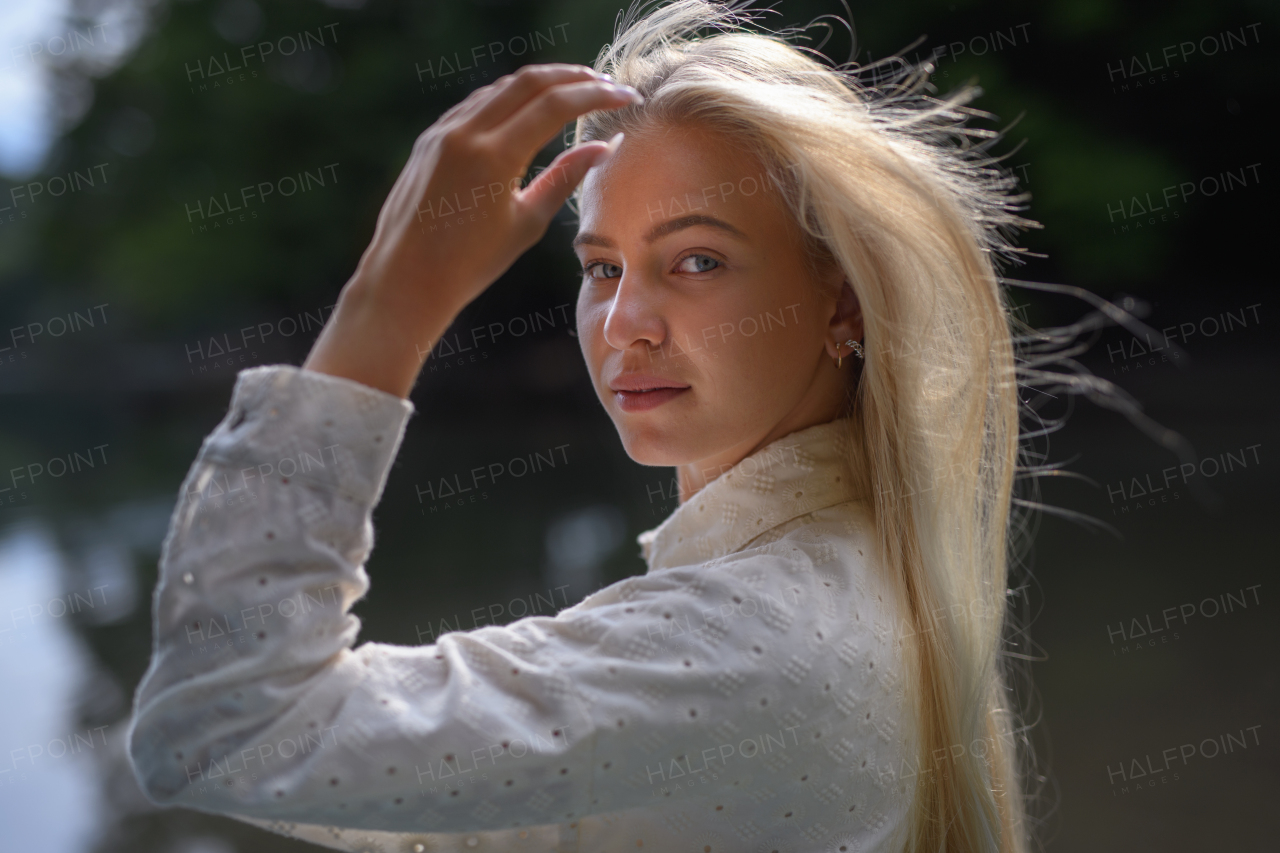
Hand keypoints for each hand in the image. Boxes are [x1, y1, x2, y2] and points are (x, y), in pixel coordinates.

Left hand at [304, 63, 640, 397]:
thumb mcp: (527, 222)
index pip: (555, 104)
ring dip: (542, 83)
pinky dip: (510, 98)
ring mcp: (443, 132)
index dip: (597, 96)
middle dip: (574, 77)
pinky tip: (529, 109)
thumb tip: (604, 146)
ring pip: (502, 88)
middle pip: (530, 81)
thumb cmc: (470, 264)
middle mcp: (465, 133)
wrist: (406, 279)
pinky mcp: (431, 139)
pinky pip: (477, 104)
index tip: (626, 97)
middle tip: (607, 84)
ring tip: (575, 92)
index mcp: (493, 156)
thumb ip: (566, 178)